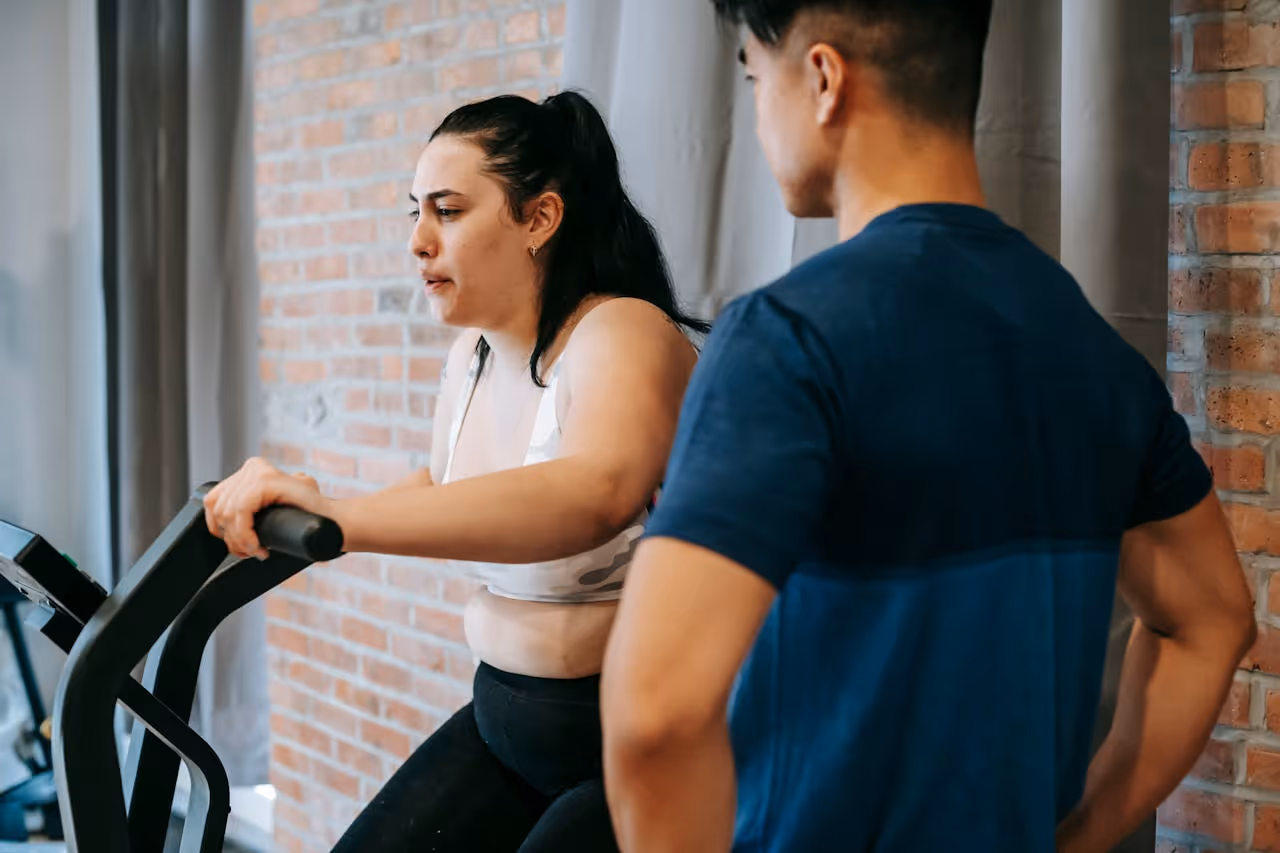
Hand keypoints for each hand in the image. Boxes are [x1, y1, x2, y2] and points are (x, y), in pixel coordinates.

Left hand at [203, 457, 327, 559]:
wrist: (334, 524)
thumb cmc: (305, 522)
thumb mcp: (269, 511)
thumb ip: (250, 507)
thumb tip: (222, 516)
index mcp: (251, 471)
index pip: (213, 500)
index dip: (219, 529)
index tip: (239, 546)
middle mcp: (254, 467)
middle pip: (217, 507)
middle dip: (231, 537)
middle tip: (251, 552)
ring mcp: (260, 471)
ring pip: (227, 511)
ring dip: (239, 540)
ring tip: (257, 550)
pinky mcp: (267, 481)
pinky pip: (240, 511)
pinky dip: (245, 535)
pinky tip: (259, 547)